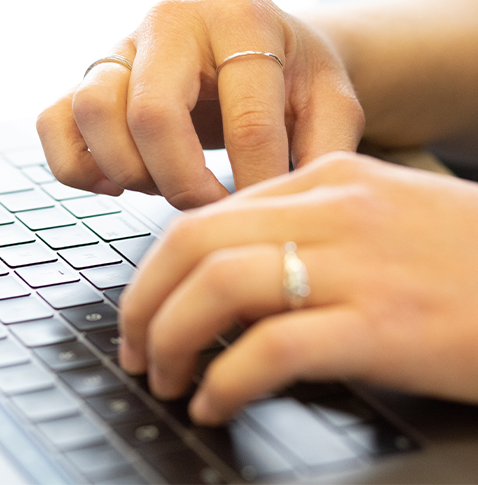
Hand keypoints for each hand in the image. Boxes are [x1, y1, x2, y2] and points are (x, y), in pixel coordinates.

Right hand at [37, 0, 363, 208]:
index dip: (255, 183)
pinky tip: (118, 184)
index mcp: (240, 16)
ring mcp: (121, 44)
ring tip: (164, 185)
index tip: (261, 218)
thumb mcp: (330, 101)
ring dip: (127, 169)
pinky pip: (52, 122)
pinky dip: (78, 166)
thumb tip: (280, 209)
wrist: (258, 46)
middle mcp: (171, 20)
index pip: (244, 117)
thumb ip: (323, 148)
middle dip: (180, 182)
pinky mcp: (88, 75)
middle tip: (207, 205)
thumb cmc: (292, 77)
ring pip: (91, 109)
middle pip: (150, 112)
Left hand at [118, 152, 477, 423]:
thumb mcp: (381, 218)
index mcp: (327, 176)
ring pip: (219, 285)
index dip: (156, 268)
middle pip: (193, 243)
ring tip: (162, 377)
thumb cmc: (470, 261)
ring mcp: (360, 263)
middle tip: (134, 348)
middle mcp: (335, 208)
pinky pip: (273, 347)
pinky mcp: (386, 324)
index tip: (143, 309)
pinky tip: (215, 402)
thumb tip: (225, 282)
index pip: (206, 215)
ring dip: (172, 338)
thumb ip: (305, 232)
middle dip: (144, 301)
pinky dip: (226, 378)